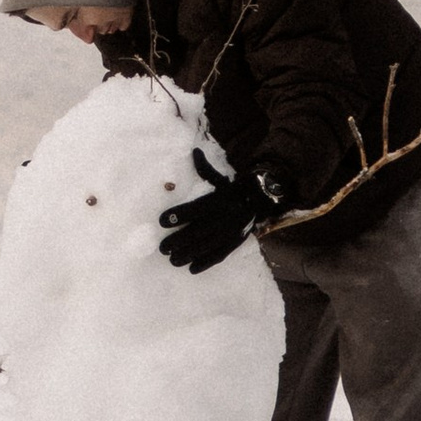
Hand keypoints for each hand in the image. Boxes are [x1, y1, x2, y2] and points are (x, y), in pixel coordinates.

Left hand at [156, 147, 265, 273]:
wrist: (259, 202)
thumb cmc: (231, 189)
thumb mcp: (219, 178)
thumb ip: (204, 168)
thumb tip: (195, 151)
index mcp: (219, 200)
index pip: (195, 209)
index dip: (178, 215)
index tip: (161, 220)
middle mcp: (225, 218)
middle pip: (198, 232)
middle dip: (178, 240)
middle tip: (162, 247)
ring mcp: (230, 233)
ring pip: (206, 246)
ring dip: (188, 254)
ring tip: (172, 260)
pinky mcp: (234, 244)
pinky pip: (219, 255)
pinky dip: (205, 263)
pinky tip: (191, 269)